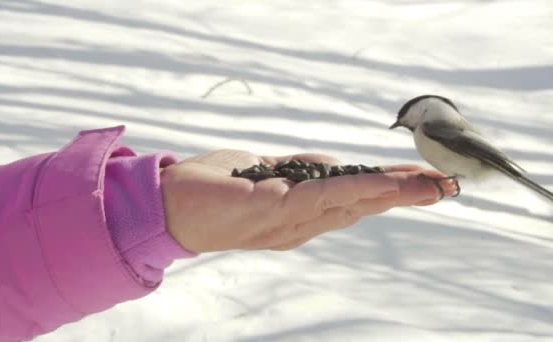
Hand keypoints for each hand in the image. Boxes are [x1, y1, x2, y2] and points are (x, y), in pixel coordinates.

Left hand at [160, 150, 455, 252]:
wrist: (169, 204)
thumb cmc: (215, 188)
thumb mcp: (265, 173)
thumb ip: (300, 172)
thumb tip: (331, 165)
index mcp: (302, 216)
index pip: (355, 201)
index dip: (391, 192)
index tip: (426, 181)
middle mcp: (302, 224)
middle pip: (362, 205)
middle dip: (405, 194)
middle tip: (446, 186)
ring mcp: (289, 221)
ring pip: (352, 203)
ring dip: (394, 191)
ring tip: (431, 184)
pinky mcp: (273, 210)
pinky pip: (323, 197)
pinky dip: (358, 188)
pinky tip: (386, 182)